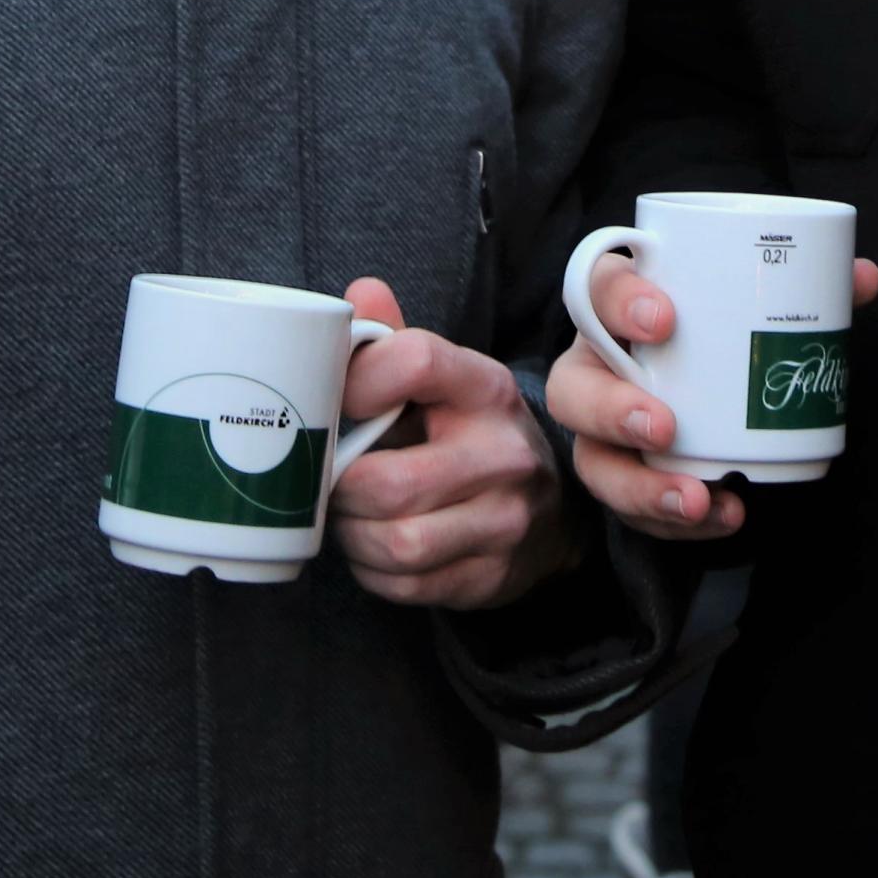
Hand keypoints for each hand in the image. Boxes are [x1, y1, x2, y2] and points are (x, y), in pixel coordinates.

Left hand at [326, 279, 571, 610]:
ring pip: (396, 543)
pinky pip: (406, 586)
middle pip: (390, 482)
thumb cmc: (470, 432)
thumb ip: (395, 342)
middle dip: (340, 490)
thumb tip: (361, 291)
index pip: (415, 361)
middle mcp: (505, 453)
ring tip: (349, 516)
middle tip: (328, 482)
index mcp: (485, 388)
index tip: (335, 401)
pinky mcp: (491, 576)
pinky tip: (374, 549)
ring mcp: (505, 520)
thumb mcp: (444, 381)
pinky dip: (373, 572)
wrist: (549, 509)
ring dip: (353, 536)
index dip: (356, 381)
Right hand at [546, 250, 877, 543]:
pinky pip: (630, 508)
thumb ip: (805, 286)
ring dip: (641, 486)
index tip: (666, 320)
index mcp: (618, 309)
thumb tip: (863, 277)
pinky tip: (721, 515)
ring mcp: (601, 430)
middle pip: (574, 388)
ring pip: (593, 460)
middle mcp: (597, 368)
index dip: (621, 301)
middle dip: (612, 410)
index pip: (598, 288)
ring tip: (696, 497)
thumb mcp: (748, 302)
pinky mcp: (621, 476)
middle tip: (665, 426)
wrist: (688, 385)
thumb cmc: (712, 332)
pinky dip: (672, 521)